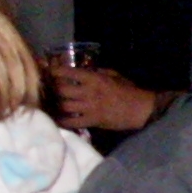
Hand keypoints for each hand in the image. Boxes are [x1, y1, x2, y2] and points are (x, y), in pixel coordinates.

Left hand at [49, 64, 165, 133]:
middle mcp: (89, 92)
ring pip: (64, 105)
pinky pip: (72, 123)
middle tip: (51, 89)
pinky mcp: (92, 121)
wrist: (140, 109)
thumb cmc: (128, 90)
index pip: (68, 72)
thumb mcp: (114, 75)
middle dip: (54, 89)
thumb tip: (84, 69)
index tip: (51, 71)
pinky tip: (59, 120)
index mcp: (94, 78)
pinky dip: (63, 122)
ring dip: (57, 104)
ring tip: (54, 103)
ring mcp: (89, 107)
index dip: (56, 71)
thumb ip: (97, 71)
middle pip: (61, 89)